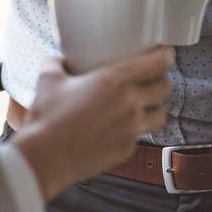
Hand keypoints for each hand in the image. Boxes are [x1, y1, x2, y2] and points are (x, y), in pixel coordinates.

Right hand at [8, 48, 171, 200]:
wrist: (46, 157)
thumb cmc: (47, 116)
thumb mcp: (48, 79)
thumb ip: (58, 63)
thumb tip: (60, 61)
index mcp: (115, 80)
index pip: (158, 63)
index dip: (165, 55)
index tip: (163, 53)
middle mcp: (130, 104)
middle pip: (166, 88)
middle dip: (160, 81)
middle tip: (150, 80)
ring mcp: (132, 130)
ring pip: (160, 116)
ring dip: (154, 108)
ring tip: (141, 107)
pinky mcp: (127, 150)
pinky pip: (141, 136)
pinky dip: (134, 131)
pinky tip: (119, 129)